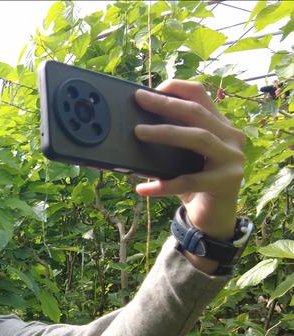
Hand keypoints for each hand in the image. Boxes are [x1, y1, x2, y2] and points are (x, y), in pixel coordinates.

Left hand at [133, 81, 244, 239]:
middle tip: (140, 100)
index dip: (177, 88)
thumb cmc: (194, 183)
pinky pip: (189, 180)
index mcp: (220, 125)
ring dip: (165, 133)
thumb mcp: (181, 158)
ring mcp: (232, 158)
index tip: (151, 90)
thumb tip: (134, 129)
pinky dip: (163, 184)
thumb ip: (169, 142)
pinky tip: (143, 188)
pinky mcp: (227, 181)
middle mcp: (230, 137)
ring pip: (197, 138)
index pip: (201, 96)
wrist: (212, 217)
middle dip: (166, 104)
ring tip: (138, 132)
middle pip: (197, 112)